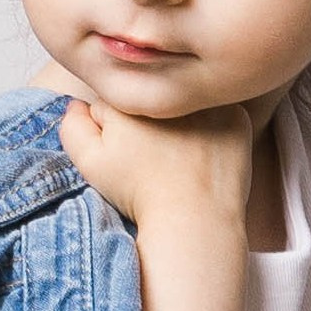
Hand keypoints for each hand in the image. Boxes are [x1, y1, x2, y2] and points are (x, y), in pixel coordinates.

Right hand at [60, 93, 254, 235]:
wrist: (193, 221)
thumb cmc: (138, 194)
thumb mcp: (90, 162)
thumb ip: (72, 125)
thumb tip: (77, 102)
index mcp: (134, 95)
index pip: (117, 101)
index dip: (115, 129)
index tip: (127, 154)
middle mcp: (171, 89)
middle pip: (153, 101)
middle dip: (148, 122)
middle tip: (152, 159)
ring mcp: (209, 101)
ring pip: (186, 107)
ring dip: (181, 123)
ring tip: (178, 160)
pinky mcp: (238, 118)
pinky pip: (219, 118)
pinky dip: (213, 134)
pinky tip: (204, 159)